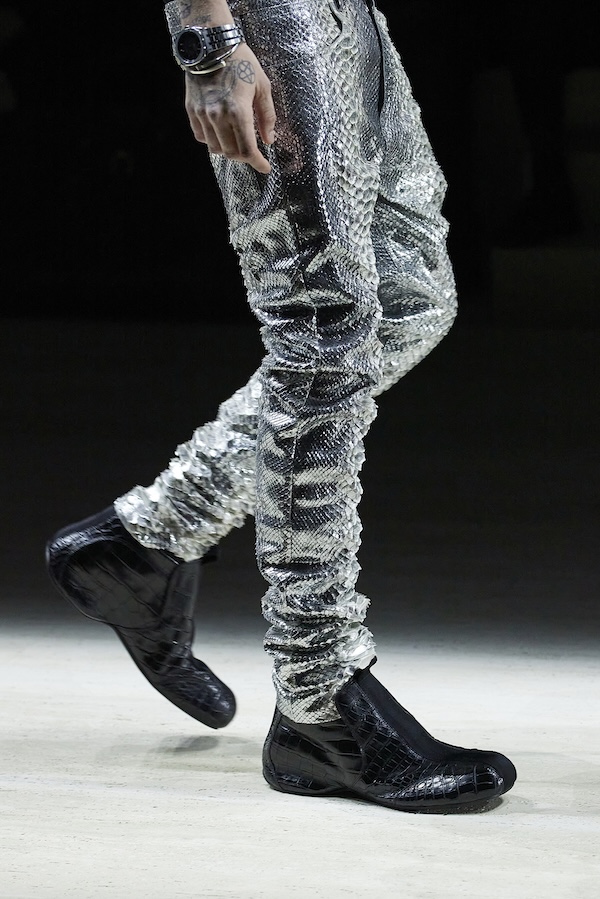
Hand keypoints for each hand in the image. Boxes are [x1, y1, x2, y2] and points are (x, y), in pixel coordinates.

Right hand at [184, 45, 275, 173]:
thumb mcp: (262, 87)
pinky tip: (220, 133)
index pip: (248, 150)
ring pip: (216, 148)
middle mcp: (219, 116)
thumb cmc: (241, 63)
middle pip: (231, 153)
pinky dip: (212, 141)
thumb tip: (270, 140)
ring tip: (236, 142)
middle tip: (252, 152)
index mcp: (239, 111)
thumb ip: (267, 116)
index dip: (258, 163)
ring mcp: (203, 114)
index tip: (265, 168)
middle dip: (244, 157)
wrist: (211, 45)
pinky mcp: (192, 110)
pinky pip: (201, 137)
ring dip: (228, 150)